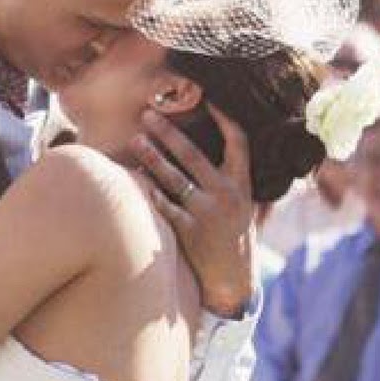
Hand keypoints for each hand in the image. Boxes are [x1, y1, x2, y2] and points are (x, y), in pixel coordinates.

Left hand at [132, 104, 255, 317]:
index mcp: (243, 185)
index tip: (210, 101)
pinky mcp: (188, 230)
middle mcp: (226, 195)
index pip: (239, 143)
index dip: (226, 120)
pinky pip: (163, 204)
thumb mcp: (246, 207)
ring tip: (134, 141)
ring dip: (151, 157)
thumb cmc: (235, 237)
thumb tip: (227, 150)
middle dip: (169, 133)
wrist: (233, 280)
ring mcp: (207, 213)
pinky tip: (133, 177)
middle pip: (194, 155)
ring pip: (173, 178)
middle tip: (148, 115)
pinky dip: (149, 190)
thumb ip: (235, 181)